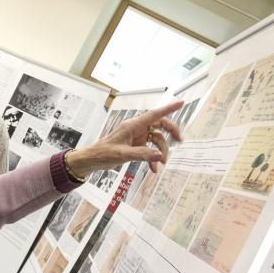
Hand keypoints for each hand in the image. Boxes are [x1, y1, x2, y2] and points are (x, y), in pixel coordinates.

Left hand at [66, 101, 183, 176]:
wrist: (92, 161)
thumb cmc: (103, 154)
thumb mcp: (123, 155)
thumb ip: (142, 154)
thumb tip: (159, 155)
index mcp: (132, 125)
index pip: (154, 114)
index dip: (168, 108)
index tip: (181, 103)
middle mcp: (136, 129)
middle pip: (159, 125)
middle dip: (170, 133)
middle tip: (180, 141)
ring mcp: (136, 137)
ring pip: (156, 139)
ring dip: (161, 151)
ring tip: (162, 163)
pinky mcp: (135, 146)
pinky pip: (150, 149)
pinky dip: (153, 158)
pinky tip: (154, 169)